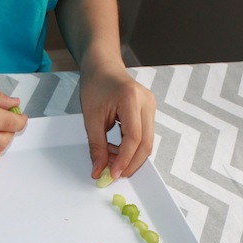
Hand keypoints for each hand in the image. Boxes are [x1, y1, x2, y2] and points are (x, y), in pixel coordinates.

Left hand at [80, 62, 155, 179]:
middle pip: (146, 143)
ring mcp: (151, 107)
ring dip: (130, 157)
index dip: (124, 159)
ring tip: (110, 160)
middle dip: (131, 163)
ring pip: (147, 142)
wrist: (103, 67)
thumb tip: (99, 170)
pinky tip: (116, 150)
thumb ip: (96, 146)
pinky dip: (131, 148)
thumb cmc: (95, 85)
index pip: (133, 137)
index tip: (112, 174)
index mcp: (131, 99)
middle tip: (113, 175)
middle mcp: (147, 102)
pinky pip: (144, 136)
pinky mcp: (148, 112)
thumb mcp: (90, 118)